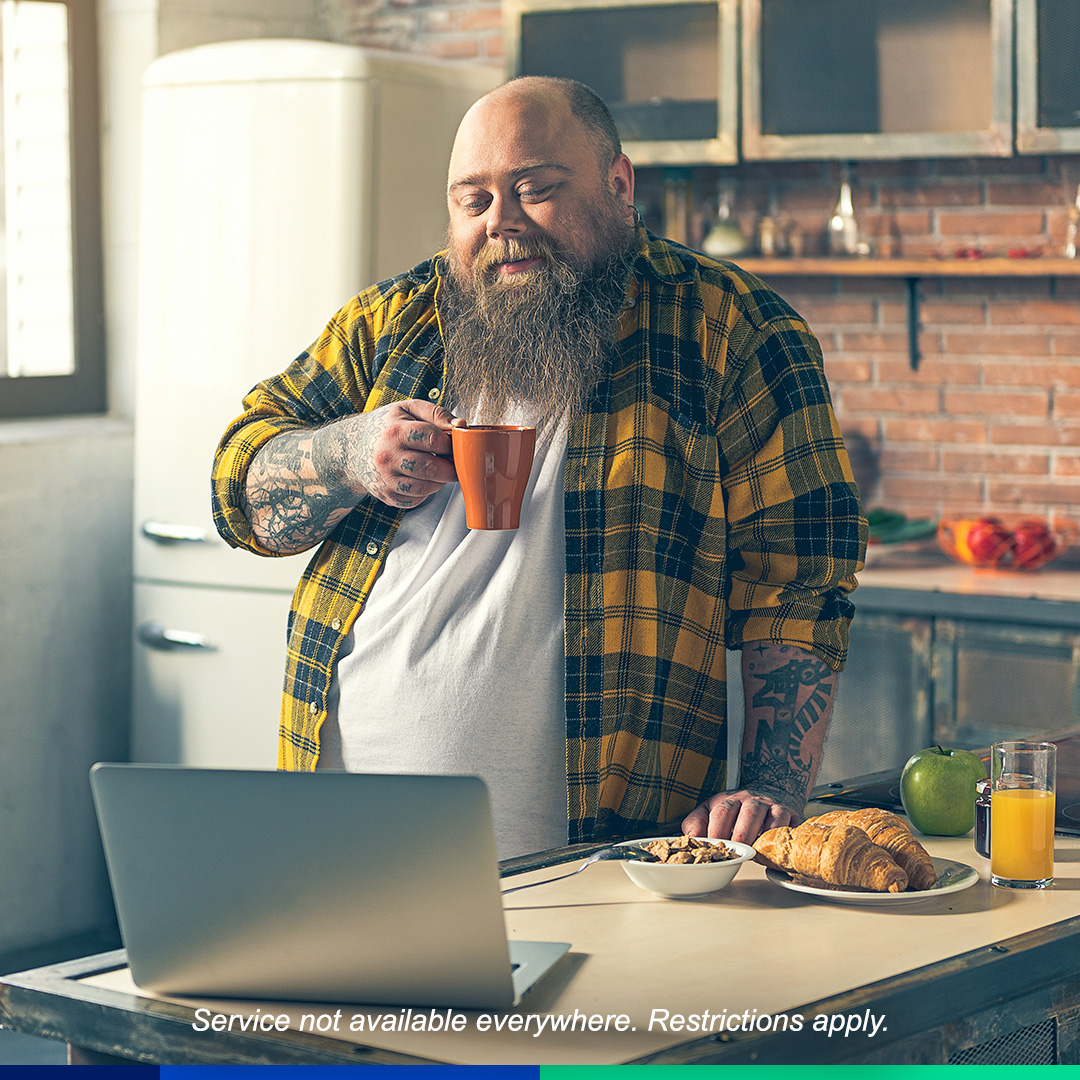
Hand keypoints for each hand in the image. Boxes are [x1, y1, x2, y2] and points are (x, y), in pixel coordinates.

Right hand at [348, 399, 457, 508]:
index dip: (450, 444)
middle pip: (431, 468)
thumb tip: (461, 426)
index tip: (452, 445)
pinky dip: (424, 493)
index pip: (433, 439)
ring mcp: (385, 478)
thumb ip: (436, 413)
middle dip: (450, 468)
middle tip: (453, 463)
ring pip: (425, 488)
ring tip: (437, 470)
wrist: (353, 448)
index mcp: (395, 431)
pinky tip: (421, 479)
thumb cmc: (386, 426)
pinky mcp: (385, 495)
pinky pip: (415, 500)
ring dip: (438, 481)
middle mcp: (387, 456)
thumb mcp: (408, 409)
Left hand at [681, 789, 800, 845]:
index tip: (715, 844)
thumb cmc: (736, 808)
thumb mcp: (710, 809)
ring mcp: (776, 807)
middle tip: (738, 848)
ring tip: (760, 849)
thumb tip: (692, 837)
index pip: (723, 811)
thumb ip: (696, 822)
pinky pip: (796, 825)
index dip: (718, 828)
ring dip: (768, 833)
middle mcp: (755, 801)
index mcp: (731, 800)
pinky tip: (782, 847)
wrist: (768, 790)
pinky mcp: (794, 815)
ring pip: (776, 816)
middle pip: (750, 812)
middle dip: (743, 832)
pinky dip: (790, 835)